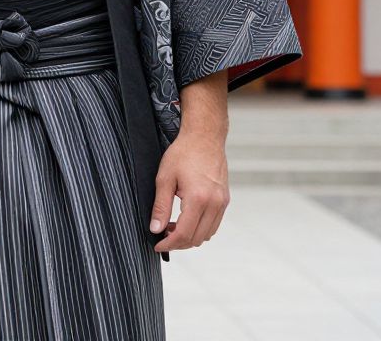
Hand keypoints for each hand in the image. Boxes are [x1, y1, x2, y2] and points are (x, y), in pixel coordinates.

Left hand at [150, 127, 229, 252]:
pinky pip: (214, 224)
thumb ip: (160, 206)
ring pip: (207, 234)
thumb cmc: (183, 153)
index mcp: (198, 199)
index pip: (184, 234)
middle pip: (196, 239)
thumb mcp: (165, 177)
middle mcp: (214, 204)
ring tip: (172, 226)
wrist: (204, 136)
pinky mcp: (225, 199)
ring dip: (190, 237)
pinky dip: (200, 228)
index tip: (157, 245)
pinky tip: (187, 219)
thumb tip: (155, 229)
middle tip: (162, 235)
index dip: (169, 244)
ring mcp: (222, 202)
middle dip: (178, 243)